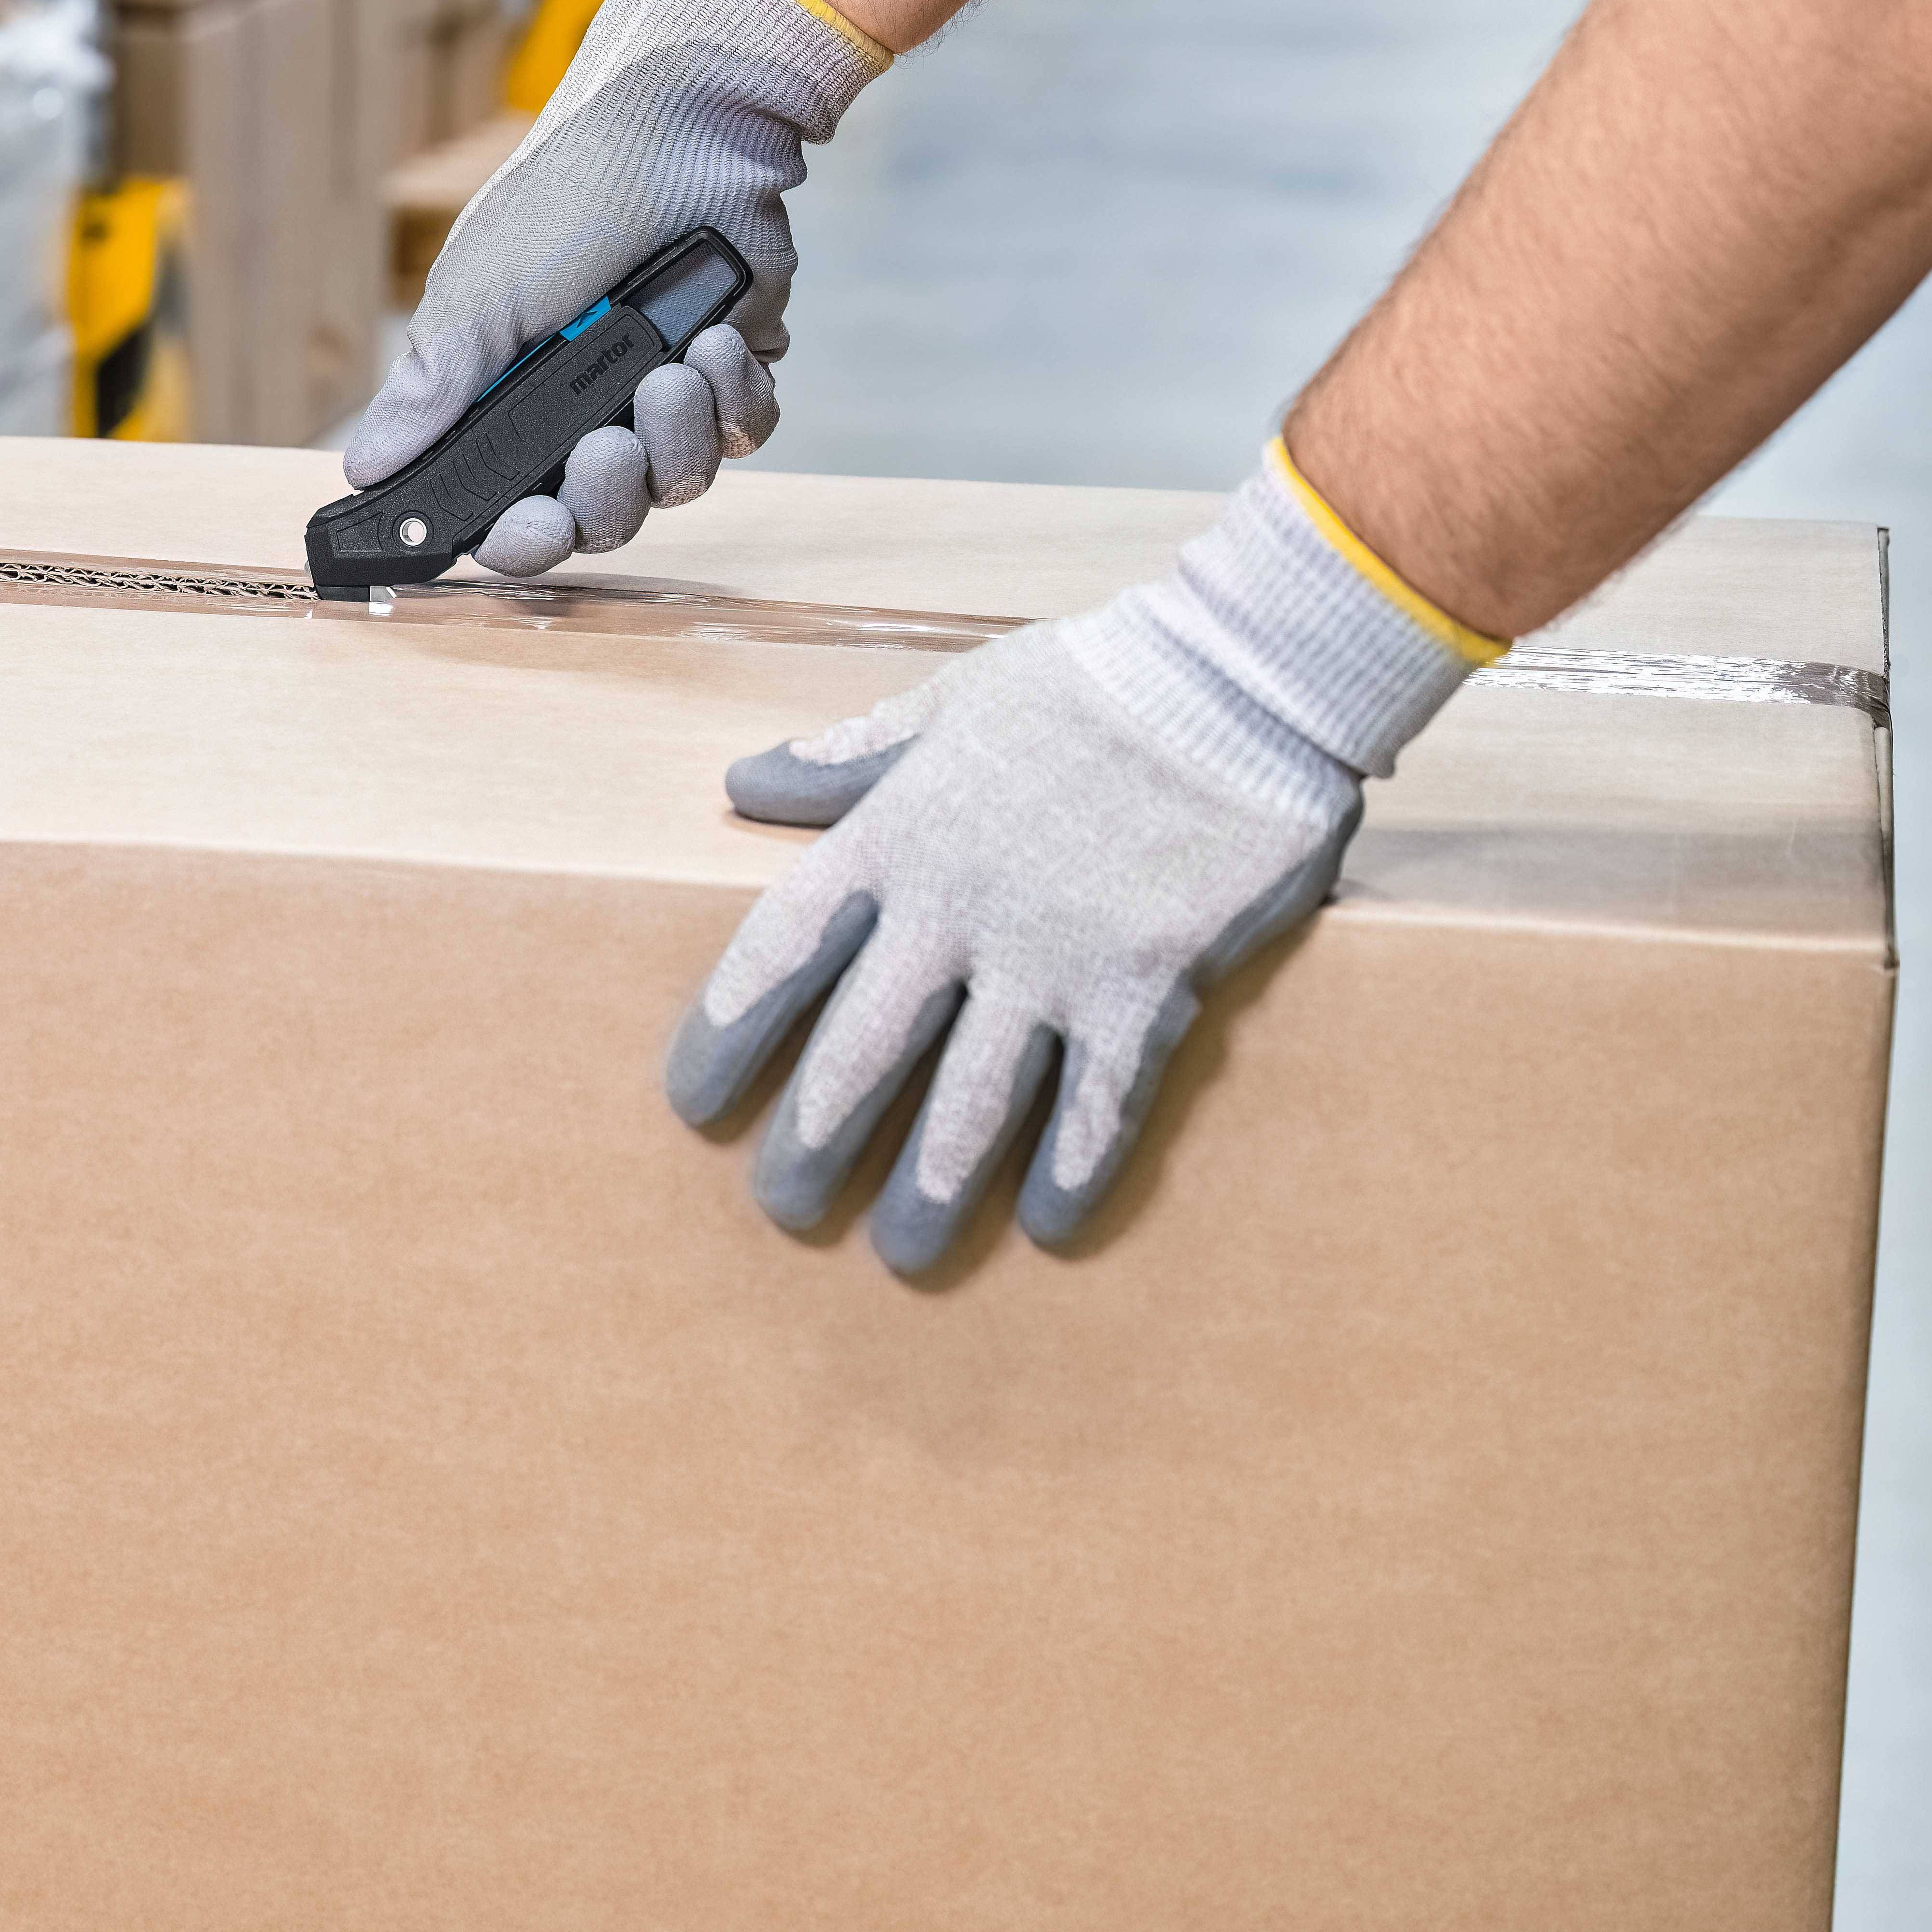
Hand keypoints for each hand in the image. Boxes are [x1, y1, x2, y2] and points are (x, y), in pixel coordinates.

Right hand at [341, 0, 885, 574]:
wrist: (687, 123)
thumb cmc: (569, 195)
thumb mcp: (479, 291)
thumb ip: (431, 389)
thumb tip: (364, 467)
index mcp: (506, 396)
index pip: (504, 507)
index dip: (515, 538)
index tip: (525, 526)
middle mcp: (580, 404)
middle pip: (594, 517)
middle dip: (601, 497)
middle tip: (604, 450)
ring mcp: (658, 390)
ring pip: (674, 483)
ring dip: (674, 435)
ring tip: (671, 365)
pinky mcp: (730, 368)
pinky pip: (741, 434)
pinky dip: (734, 400)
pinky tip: (717, 342)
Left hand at [661, 444, 1499, 1273]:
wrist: (1240, 676)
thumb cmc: (1087, 681)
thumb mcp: (947, 702)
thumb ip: (843, 759)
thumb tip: (740, 782)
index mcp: (895, 836)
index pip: (775, 956)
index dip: (724, 1039)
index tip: (691, 1104)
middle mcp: (956, 910)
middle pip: (857, 1057)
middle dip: (810, 1149)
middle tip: (783, 1211)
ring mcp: (1052, 955)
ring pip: (968, 1105)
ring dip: (928, 1190)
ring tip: (902, 1255)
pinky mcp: (1147, 985)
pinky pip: (1097, 1106)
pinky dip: (1068, 1172)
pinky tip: (1043, 1227)